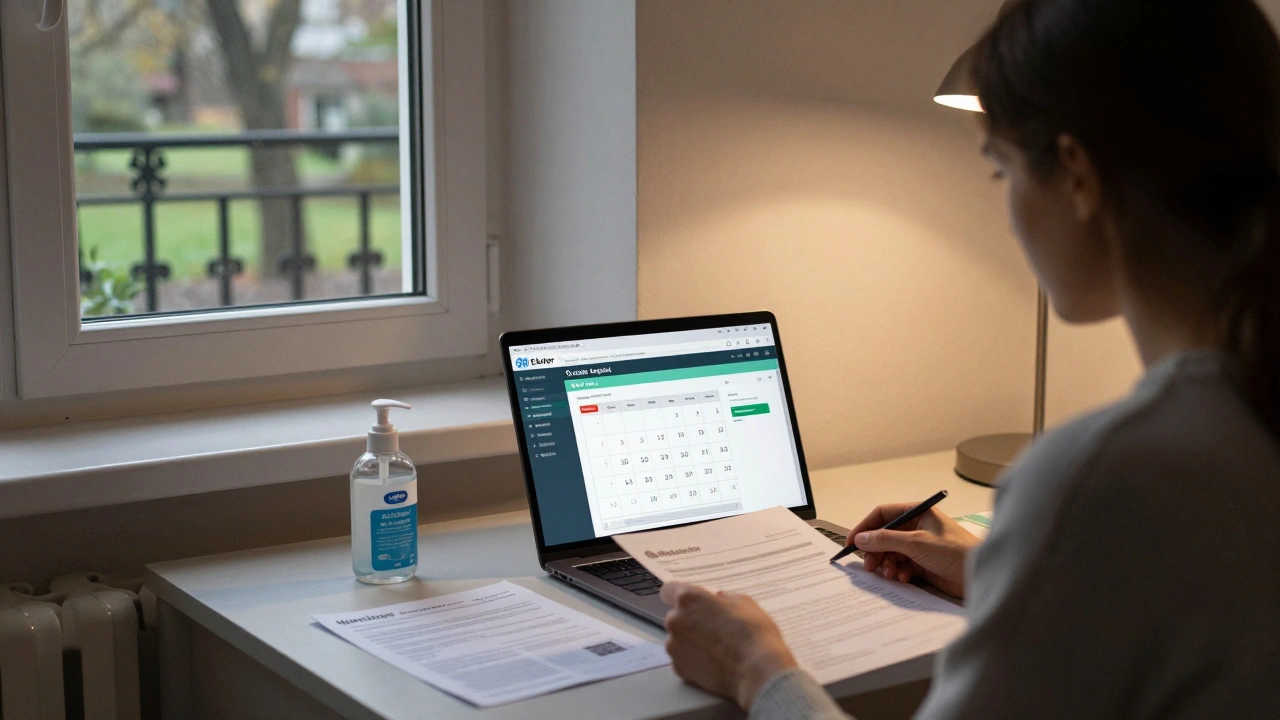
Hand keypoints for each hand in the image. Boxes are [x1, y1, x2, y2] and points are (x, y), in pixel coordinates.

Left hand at [660, 582, 797, 709]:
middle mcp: (675, 620)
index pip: (668, 590)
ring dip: (691, 641)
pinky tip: (713, 662)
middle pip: (676, 617)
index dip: (680, 596)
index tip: (690, 603)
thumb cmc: (753, 633)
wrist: (757, 671)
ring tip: (716, 649)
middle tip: (713, 629)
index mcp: (688, 599)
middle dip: (690, 621)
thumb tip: (720, 599)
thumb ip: (725, 598)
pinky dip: (693, 660)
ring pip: (678, 639)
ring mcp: (674, 646)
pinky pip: (682, 659)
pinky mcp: (679, 668)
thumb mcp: (745, 603)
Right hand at [846, 503, 981, 597]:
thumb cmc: (955, 552)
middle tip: (870, 566)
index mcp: (917, 513)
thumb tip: (861, 538)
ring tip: (890, 574)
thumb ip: (886, 539)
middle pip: (884, 537)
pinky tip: (903, 578)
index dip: (865, 527)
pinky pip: (901, 566)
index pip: (882, 515)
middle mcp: (917, 528)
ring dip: (887, 564)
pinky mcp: (923, 565)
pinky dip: (898, 573)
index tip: (852, 543)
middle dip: (875, 551)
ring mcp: (920, 547)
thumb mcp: (916, 543)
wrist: (980, 576)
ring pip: (891, 553)